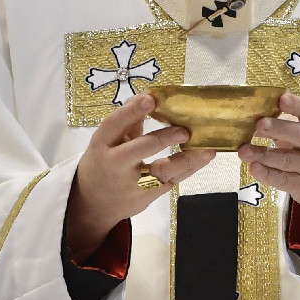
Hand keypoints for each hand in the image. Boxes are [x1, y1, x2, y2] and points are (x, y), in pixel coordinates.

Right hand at [66, 93, 209, 258]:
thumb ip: (127, 121)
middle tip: (183, 131)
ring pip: (160, 171)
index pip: (113, 125)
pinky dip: (189, 169)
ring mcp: (131, 184)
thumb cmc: (104, 162)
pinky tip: (203, 158)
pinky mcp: (145, 196)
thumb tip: (148, 96)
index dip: (131, 111)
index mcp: (101, 144)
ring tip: (206, 150)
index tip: (151, 99)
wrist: (93, 202)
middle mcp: (114, 164)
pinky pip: (170, 181)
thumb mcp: (107, 141)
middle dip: (161, 140)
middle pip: (137, 150)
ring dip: (185, 160)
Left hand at [241, 92, 299, 219]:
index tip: (282, 99)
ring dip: (264, 154)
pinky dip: (267, 174)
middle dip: (279, 129)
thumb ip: (287, 120)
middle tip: (259, 124)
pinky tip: (254, 168)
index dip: (297, 104)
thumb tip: (255, 113)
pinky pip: (283, 180)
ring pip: (287, 159)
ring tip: (244, 150)